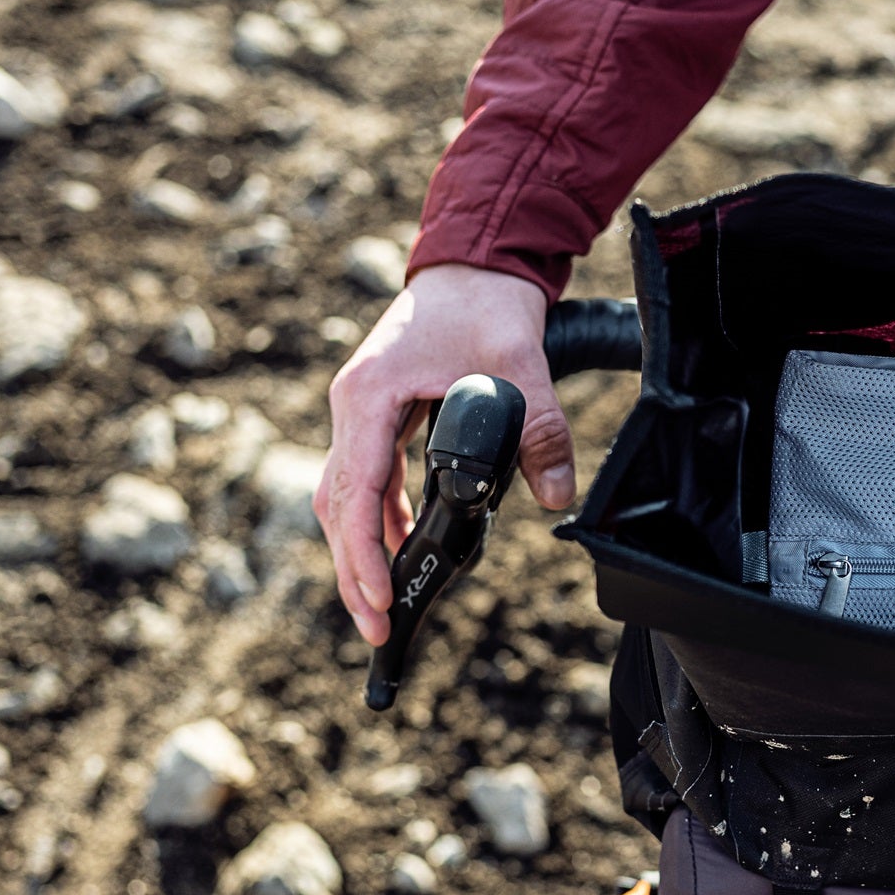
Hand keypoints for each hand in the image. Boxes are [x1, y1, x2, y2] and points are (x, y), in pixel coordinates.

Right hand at [314, 264, 573, 646]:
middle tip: (379, 630)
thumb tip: (557, 494)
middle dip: (354, 573)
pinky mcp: (377, 419)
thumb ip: (540, 430)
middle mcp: (352, 408)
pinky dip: (379, 521)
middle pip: (337, 507)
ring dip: (362, 552)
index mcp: (370, 396)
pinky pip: (366, 482)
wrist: (474, 264)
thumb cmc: (485, 305)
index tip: (381, 600)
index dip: (364, 553)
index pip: (355, 491)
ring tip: (387, 605)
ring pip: (346, 499)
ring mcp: (360, 414)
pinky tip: (403, 549)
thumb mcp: (520, 364)